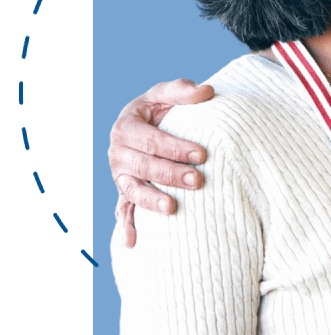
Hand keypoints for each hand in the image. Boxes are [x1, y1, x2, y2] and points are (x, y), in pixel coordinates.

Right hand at [109, 79, 214, 246]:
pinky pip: (123, 210)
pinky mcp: (125, 192)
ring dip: (150, 200)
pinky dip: (126, 226)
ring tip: (172, 208)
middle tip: (198, 181)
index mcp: (125, 127)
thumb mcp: (166, 95)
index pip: (150, 140)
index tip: (202, 155)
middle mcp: (118, 153)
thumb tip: (208, 91)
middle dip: (170, 174)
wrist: (149, 126)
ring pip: (132, 190)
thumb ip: (183, 90)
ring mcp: (120, 175)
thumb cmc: (161, 109)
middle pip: (143, 167)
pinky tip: (132, 243)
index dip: (175, 147)